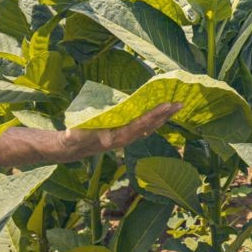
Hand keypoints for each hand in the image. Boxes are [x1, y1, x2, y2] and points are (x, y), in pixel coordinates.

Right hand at [64, 102, 182, 156]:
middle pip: (150, 126)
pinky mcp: (124, 134)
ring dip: (162, 117)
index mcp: (118, 137)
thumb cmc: (75, 138)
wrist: (71, 147)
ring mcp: (127, 137)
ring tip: (175, 107)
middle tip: (180, 103)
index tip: (167, 105)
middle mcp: (126, 138)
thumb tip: (103, 138)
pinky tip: (160, 114)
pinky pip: (143, 126)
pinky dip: (153, 119)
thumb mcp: (78, 135)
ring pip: (149, 127)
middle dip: (165, 115)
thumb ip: (89, 136)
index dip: (154, 115)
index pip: (141, 124)